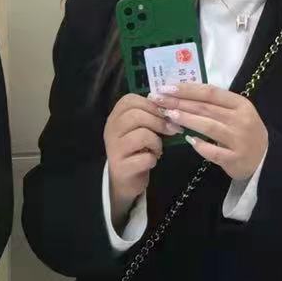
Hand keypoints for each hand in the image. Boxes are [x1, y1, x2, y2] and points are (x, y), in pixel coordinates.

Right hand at [103, 93, 176, 221]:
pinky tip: (151, 161)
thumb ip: (149, 116)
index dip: (151, 105)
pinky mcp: (121, 168)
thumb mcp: (139, 129)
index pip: (130, 100)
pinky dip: (153, 159)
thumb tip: (170, 108)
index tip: (164, 114)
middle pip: (136, 115)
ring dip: (156, 142)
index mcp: (115, 117)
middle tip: (170, 131)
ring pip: (142, 135)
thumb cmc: (135, 150)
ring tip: (157, 149)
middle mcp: (111, 131)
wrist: (125, 180)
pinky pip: (145, 158)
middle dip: (159, 122)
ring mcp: (114, 150)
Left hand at [153, 84, 267, 179]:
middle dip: (179, 103)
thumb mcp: (236, 114)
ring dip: (187, 120)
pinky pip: (215, 152)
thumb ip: (214, 106)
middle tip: (158, 100)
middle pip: (206, 108)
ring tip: (168, 115)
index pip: (210, 92)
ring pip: (209, 126)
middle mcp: (240, 119)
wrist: (266, 160)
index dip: (187, 89)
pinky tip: (188, 140)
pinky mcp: (236, 158)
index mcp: (240, 103)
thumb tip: (182, 96)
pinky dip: (201, 146)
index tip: (166, 88)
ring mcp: (239, 139)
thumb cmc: (245, 134)